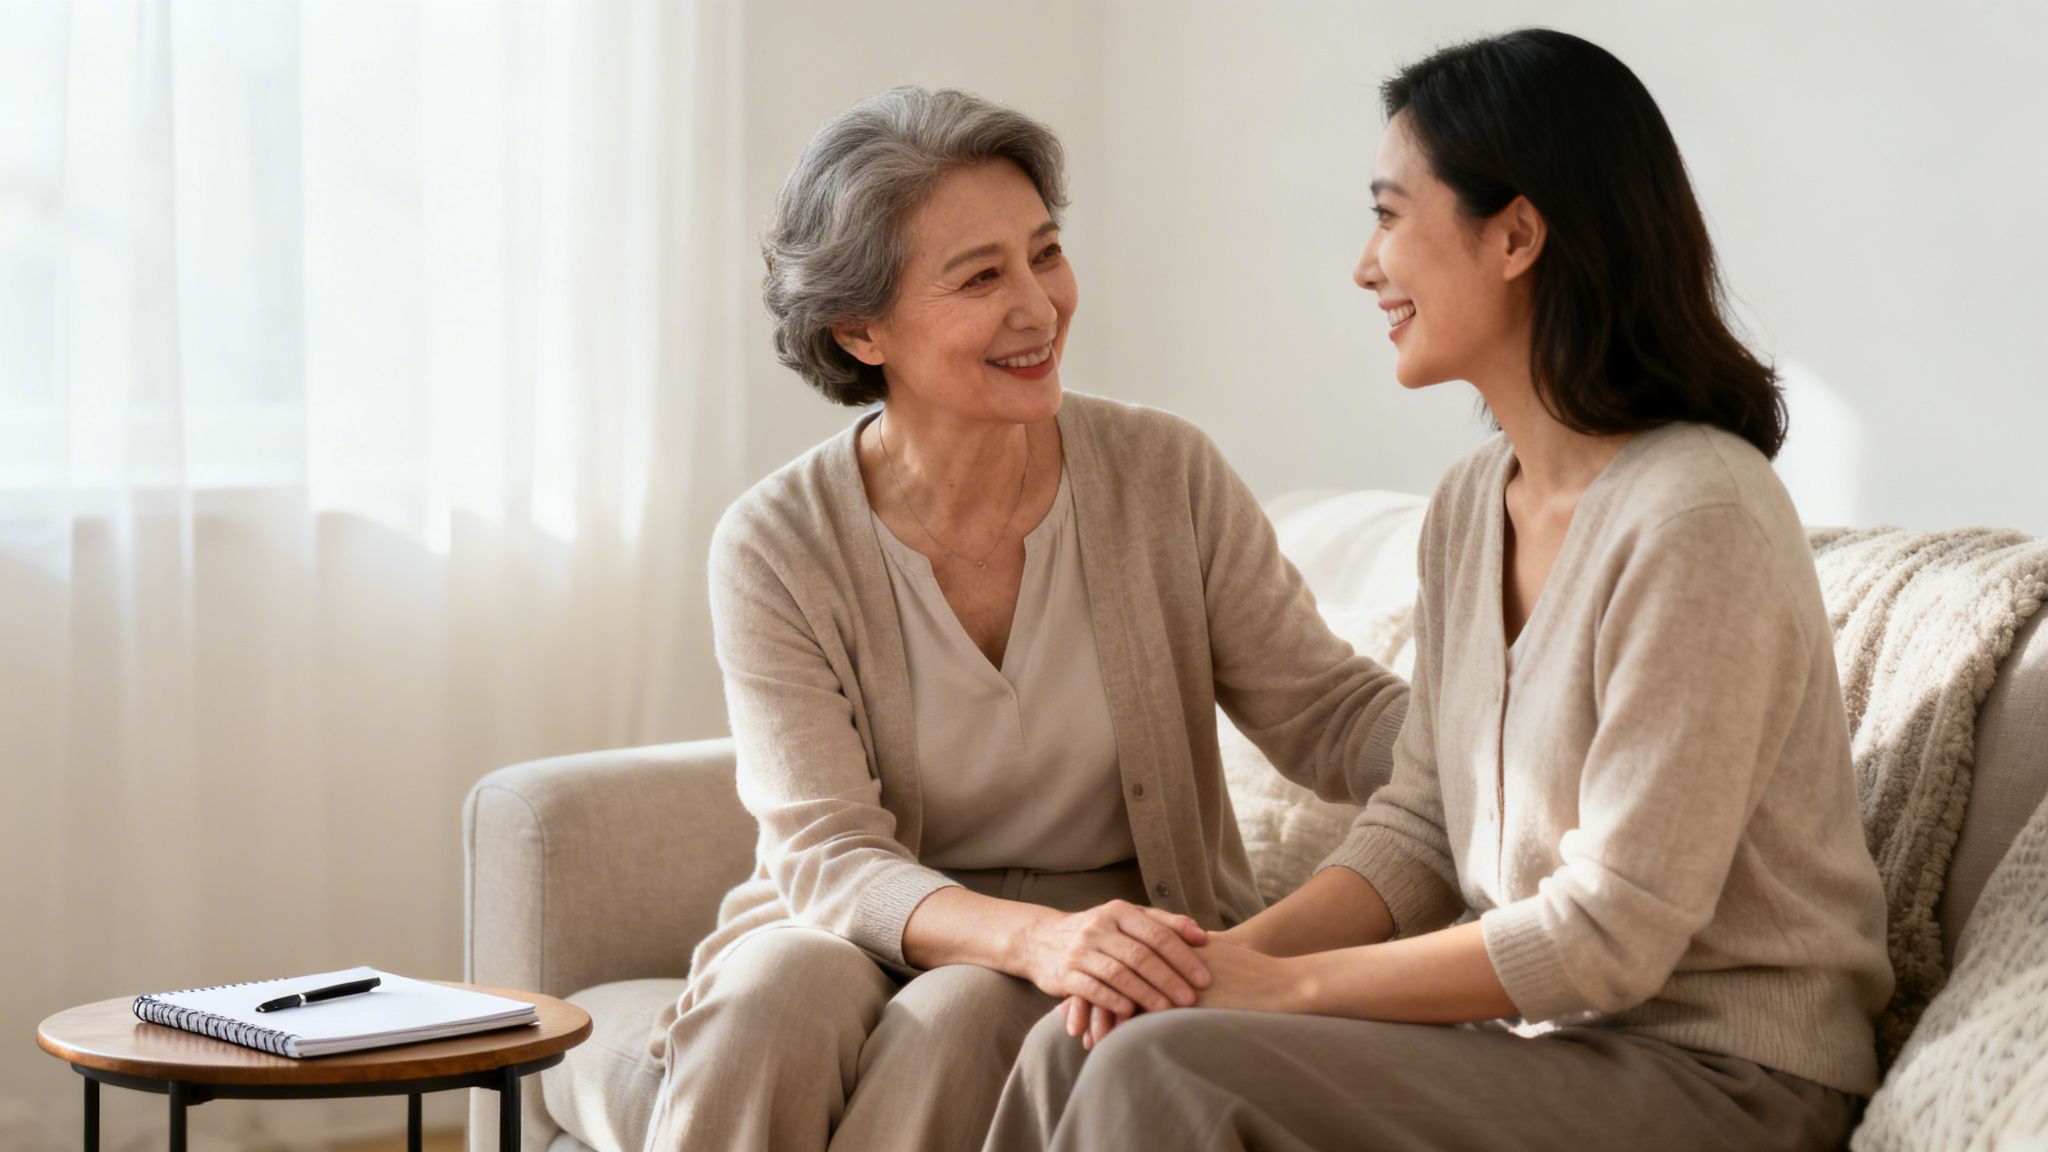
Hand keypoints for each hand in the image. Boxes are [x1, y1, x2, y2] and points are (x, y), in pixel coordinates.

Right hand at [1020, 901, 1209, 1022]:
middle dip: (1168, 979)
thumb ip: (1164, 924)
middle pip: (1140, 955)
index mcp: (1119, 911)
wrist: (1040, 939)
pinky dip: (1112, 1000)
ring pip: (1118, 973)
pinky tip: (1129, 1012)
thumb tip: (1202, 937)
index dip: (1183, 957)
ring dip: (1145, 993)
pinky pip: (1091, 988)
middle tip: (1190, 1000)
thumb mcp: (1126, 920)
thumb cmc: (1098, 932)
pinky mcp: (1065, 973)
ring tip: (1166, 1011)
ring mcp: (1080, 950)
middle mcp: (1099, 927)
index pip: (1157, 934)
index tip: (1204, 980)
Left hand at [1061, 933, 1307, 1048]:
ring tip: (1086, 1038)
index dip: (1100, 974)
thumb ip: (1185, 949)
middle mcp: (1161, 957)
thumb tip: (1171, 950)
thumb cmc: (1248, 971)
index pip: (1121, 957)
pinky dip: (1119, 1032)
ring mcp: (1166, 979)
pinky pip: (1136, 1019)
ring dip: (1101, 1017)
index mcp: (1167, 942)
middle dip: (1091, 997)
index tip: (1083, 993)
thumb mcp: (1211, 953)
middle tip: (1072, 1019)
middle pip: (1112, 973)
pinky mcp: (1174, 1003)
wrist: (1277, 986)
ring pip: (1119, 996)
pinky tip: (1107, 1047)